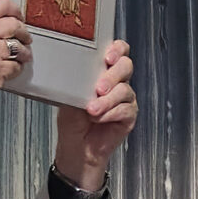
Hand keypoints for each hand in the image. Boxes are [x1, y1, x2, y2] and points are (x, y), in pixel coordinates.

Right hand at [0, 0, 25, 137]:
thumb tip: (5, 18)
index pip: (1, 4)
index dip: (14, 10)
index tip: (18, 16)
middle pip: (14, 24)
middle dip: (23, 32)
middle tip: (23, 37)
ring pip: (20, 46)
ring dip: (23, 51)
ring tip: (18, 55)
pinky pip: (17, 65)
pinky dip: (16, 68)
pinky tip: (7, 68)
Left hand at [53, 40, 135, 192]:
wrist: (76, 148)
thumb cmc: (72, 121)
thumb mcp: (68, 97)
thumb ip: (76, 82)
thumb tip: (74, 71)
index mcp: (103, 73)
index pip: (118, 52)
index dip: (117, 50)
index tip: (107, 58)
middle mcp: (117, 83)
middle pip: (126, 66)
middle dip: (112, 76)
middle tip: (98, 88)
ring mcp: (125, 99)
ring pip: (125, 90)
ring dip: (107, 100)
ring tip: (91, 110)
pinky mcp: (129, 116)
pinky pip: (125, 109)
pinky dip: (110, 113)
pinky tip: (98, 119)